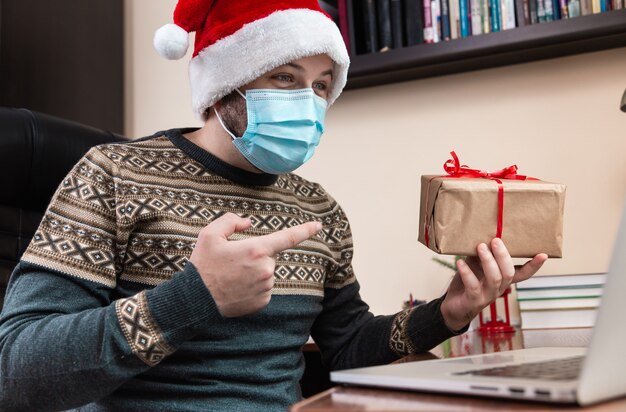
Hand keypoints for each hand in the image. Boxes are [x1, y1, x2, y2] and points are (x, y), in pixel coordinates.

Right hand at [190, 212, 321, 316]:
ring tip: (231, 277)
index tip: (318, 225)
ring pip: (266, 272)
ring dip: (253, 272)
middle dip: (255, 256)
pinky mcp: (263, 302)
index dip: (305, 230)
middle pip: (268, 256)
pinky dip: (253, 286)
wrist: (196, 300)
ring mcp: (266, 287)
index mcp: (256, 249)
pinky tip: (236, 288)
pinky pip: (263, 288)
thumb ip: (231, 221)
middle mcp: (266, 269)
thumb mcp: (209, 234)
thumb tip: (248, 223)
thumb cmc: (203, 265)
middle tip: (232, 263)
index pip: (288, 237)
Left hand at [440, 238, 547, 330]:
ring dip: (488, 261)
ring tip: (480, 247)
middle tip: (496, 240)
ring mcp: (487, 296)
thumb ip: (482, 254)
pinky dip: (467, 272)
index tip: (543, 254)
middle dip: (504, 256)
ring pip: (495, 279)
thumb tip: (485, 235)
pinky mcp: (473, 300)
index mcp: (503, 280)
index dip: (534, 266)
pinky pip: (473, 285)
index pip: (523, 274)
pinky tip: (460, 262)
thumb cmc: (466, 283)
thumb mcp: (475, 266)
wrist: (452, 307)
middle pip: (508, 273)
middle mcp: (498, 289)